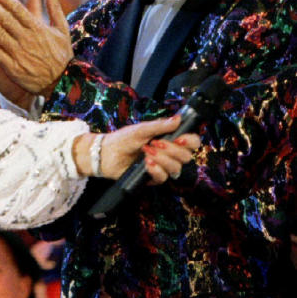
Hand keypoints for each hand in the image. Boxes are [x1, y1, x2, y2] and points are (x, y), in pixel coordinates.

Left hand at [76, 116, 201, 180]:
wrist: (106, 153)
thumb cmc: (123, 139)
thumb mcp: (141, 129)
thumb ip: (160, 126)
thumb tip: (178, 119)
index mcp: (169, 140)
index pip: (191, 142)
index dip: (190, 141)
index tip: (179, 139)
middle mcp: (169, 154)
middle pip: (187, 156)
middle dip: (172, 150)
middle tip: (154, 143)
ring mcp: (162, 166)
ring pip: (176, 168)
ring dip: (162, 159)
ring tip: (146, 152)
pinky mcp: (153, 177)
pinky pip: (163, 178)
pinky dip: (156, 170)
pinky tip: (146, 163)